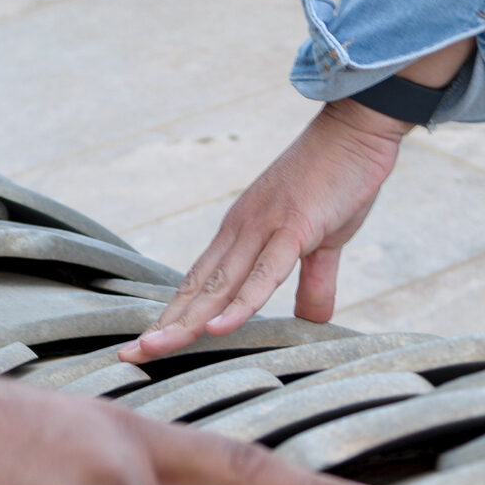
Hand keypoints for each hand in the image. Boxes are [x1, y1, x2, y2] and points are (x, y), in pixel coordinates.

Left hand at [120, 98, 411, 362]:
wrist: (355, 128)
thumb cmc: (337, 181)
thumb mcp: (323, 243)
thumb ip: (314, 283)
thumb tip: (312, 322)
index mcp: (241, 234)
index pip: (199, 283)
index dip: (172, 315)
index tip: (146, 344)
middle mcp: (240, 232)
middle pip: (195, 289)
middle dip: (163, 325)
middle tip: (129, 356)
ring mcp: (264, 229)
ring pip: (219, 286)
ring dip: (187, 320)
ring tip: (157, 349)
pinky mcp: (294, 228)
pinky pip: (264, 274)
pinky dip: (241, 303)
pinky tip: (218, 329)